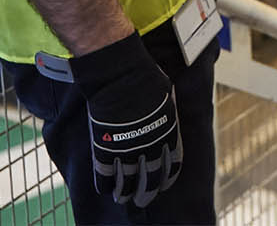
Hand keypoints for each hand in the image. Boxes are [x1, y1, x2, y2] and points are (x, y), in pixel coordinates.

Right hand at [70, 34, 181, 208]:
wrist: (119, 74)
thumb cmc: (144, 77)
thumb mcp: (167, 96)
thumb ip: (168, 114)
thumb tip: (169, 118)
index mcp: (168, 134)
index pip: (171, 165)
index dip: (166, 179)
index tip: (163, 186)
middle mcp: (150, 146)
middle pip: (150, 180)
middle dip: (147, 193)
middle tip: (142, 201)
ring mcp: (127, 149)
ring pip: (127, 182)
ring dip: (125, 193)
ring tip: (122, 199)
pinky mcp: (105, 148)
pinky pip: (105, 174)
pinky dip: (105, 184)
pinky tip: (105, 189)